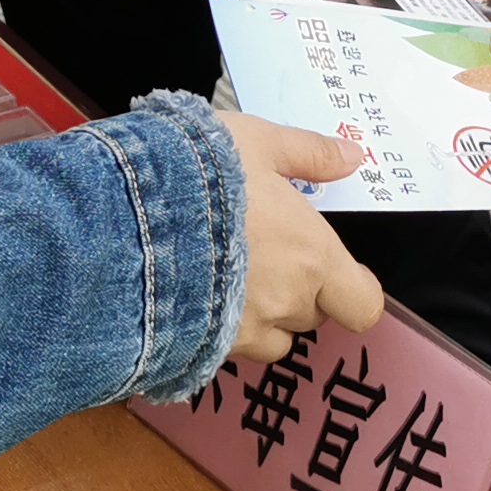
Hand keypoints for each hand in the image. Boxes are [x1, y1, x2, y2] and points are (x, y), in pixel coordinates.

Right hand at [218, 114, 387, 363]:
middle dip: (298, 292)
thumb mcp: (259, 143)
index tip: (337, 272)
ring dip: (261, 316)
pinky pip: (226, 347)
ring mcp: (244, 331)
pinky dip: (219, 328)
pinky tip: (195, 294)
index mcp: (313, 256)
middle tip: (267, 254)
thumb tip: (351, 157)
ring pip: (270, 339)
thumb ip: (310, 154)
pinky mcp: (202, 346)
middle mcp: (286, 302)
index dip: (354, 291)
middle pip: (312, 316)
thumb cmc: (197, 175)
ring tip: (228, 276)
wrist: (127, 217)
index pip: (363, 305)